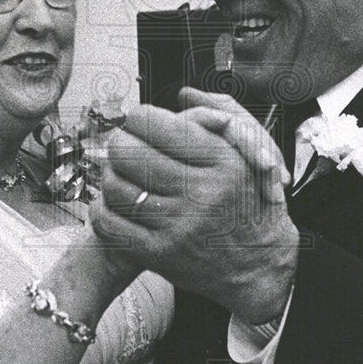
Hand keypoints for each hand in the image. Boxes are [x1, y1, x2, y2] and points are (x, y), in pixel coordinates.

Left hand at [90, 97, 298, 323]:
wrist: (260, 268)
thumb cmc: (249, 205)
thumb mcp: (250, 156)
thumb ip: (221, 118)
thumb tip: (184, 95)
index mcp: (222, 160)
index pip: (155, 123)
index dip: (139, 118)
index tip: (141, 124)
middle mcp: (201, 191)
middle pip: (128, 151)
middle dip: (120, 144)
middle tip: (125, 147)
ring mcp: (178, 225)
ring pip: (115, 185)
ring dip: (110, 176)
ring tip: (120, 175)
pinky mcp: (160, 254)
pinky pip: (110, 223)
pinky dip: (102, 210)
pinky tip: (113, 203)